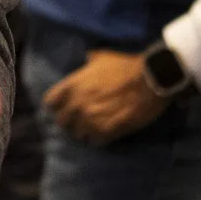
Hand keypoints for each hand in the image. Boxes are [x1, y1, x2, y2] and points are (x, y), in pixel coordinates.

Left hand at [41, 49, 166, 143]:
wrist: (150, 79)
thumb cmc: (126, 65)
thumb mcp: (102, 57)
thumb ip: (89, 61)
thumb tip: (87, 58)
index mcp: (72, 86)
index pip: (50, 103)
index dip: (57, 106)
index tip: (64, 107)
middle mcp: (77, 105)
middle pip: (62, 122)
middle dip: (70, 122)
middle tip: (81, 121)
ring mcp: (91, 120)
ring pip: (78, 135)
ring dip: (85, 132)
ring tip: (94, 129)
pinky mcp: (107, 131)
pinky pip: (95, 142)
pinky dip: (99, 139)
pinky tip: (106, 133)